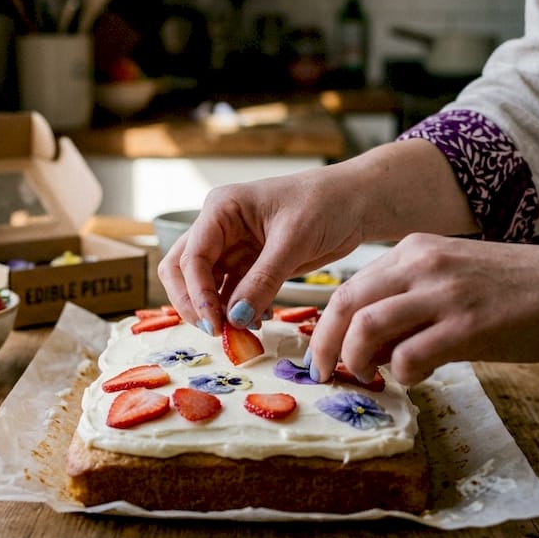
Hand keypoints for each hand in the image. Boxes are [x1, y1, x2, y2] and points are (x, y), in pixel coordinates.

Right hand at [156, 139, 479, 334]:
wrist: (355, 203)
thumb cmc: (325, 205)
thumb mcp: (293, 242)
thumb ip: (262, 280)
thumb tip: (235, 318)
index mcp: (221, 209)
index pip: (192, 256)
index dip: (197, 294)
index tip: (214, 323)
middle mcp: (219, 227)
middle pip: (182, 270)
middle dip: (193, 302)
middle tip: (214, 331)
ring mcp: (232, 247)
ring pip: (204, 285)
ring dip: (215, 310)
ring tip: (238, 334)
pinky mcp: (249, 264)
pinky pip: (230, 293)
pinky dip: (236, 310)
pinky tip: (254, 323)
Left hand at [307, 233, 538, 385]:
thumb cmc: (518, 291)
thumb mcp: (452, 279)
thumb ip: (410, 303)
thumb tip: (373, 347)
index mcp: (415, 250)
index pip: (348, 287)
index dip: (327, 325)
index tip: (325, 353)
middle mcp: (422, 264)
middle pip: (345, 304)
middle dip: (326, 346)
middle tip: (327, 374)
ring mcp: (444, 293)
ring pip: (366, 328)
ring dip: (357, 361)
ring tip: (368, 377)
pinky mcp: (468, 326)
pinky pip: (410, 356)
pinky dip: (402, 374)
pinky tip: (418, 377)